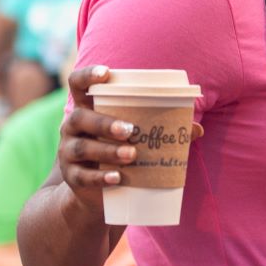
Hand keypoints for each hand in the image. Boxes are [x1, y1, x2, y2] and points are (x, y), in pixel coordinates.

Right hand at [58, 66, 205, 210]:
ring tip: (132, 155)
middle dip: (105, 123)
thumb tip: (197, 128)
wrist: (96, 191)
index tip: (106, 73)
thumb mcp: (133, 138)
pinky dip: (100, 177)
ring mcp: (68, 152)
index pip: (77, 83)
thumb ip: (160, 129)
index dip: (88, 75)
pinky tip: (117, 178)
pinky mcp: (71, 177)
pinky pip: (82, 176)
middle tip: (130, 130)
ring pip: (82, 147)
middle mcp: (72, 127)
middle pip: (80, 117)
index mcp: (87, 109)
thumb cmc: (118, 152)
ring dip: (107, 150)